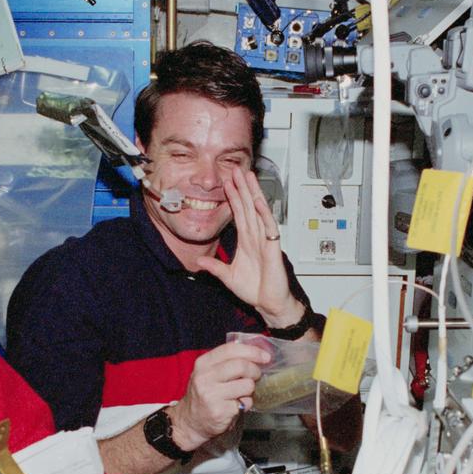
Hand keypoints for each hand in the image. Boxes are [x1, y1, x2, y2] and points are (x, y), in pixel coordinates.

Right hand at [168, 342, 270, 449]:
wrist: (189, 422)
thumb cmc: (204, 395)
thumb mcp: (208, 373)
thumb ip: (227, 362)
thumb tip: (256, 353)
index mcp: (203, 364)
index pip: (231, 349)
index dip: (252, 351)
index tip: (265, 356)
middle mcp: (205, 377)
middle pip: (241, 366)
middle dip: (255, 371)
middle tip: (256, 376)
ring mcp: (211, 395)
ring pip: (247, 385)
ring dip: (250, 390)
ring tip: (241, 394)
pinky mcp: (220, 411)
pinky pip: (245, 402)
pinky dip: (246, 404)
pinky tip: (236, 406)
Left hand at [194, 169, 304, 327]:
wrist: (268, 303)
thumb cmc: (255, 290)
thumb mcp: (228, 277)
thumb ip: (215, 268)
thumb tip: (199, 262)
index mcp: (246, 241)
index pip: (239, 213)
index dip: (233, 198)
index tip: (227, 183)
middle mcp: (256, 237)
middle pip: (248, 206)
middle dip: (243, 188)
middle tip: (237, 170)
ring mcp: (265, 240)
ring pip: (258, 211)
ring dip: (253, 194)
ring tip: (248, 177)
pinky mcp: (272, 248)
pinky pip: (268, 227)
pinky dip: (264, 214)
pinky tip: (258, 202)